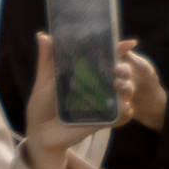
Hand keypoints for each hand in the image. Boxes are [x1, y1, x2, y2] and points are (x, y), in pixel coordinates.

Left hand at [23, 33, 161, 149]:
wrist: (39, 133)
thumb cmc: (40, 106)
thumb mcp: (44, 81)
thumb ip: (47, 59)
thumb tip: (42, 35)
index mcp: (84, 74)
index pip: (104, 59)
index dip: (117, 50)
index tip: (128, 44)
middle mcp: (96, 88)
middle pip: (119, 75)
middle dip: (125, 69)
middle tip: (117, 68)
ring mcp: (101, 104)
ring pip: (124, 93)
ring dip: (127, 88)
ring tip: (118, 86)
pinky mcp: (102, 121)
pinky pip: (120, 117)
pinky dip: (126, 112)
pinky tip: (125, 107)